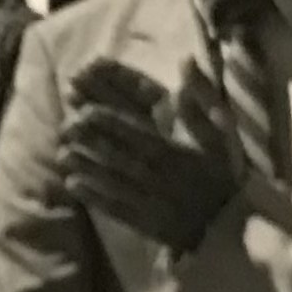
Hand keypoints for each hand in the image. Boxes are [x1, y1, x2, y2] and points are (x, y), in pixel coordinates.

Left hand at [57, 99, 239, 251]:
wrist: (230, 229)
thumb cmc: (222, 177)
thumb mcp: (220, 137)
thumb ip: (200, 102)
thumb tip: (187, 62)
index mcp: (176, 154)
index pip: (139, 134)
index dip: (112, 122)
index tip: (87, 110)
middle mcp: (159, 177)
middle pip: (119, 156)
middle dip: (91, 141)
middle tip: (65, 126)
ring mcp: (150, 202)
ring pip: (112, 181)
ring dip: (86, 167)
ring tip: (61, 153)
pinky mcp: (144, 224)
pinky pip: (116, 209)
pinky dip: (94, 197)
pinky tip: (73, 185)